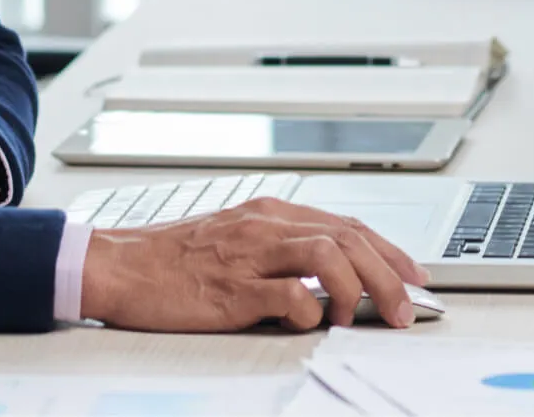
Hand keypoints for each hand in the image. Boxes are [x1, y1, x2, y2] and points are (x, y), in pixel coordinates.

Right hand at [80, 197, 429, 331]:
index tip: (413, 276)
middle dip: (388, 273)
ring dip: (359, 289)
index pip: (346, 224)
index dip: (388, 250)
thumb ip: (279, 250)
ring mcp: (249, 255)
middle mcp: (265, 226)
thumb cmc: (172, 259)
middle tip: (406, 308)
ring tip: (366, 318)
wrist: (119, 266)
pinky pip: (287, 294)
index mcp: (269, 212)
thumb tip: (330, 274)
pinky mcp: (232, 289)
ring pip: (327, 256)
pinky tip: (313, 322)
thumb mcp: (235, 239)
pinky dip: (311, 309)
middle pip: (347, 238)